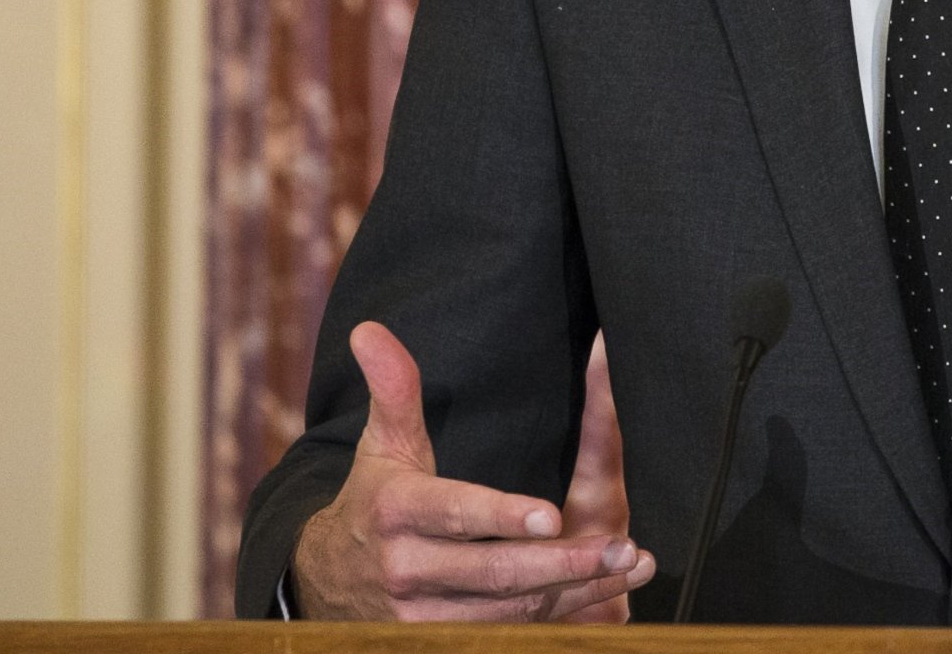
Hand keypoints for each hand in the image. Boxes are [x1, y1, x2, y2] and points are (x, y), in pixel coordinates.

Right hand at [290, 322, 659, 619]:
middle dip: (559, 562)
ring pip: (507, 610)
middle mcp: (406, 570)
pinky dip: (559, 617)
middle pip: (492, 572)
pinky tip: (604, 598)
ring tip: (625, 564)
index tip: (551, 515)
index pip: (454, 514)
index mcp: (395, 512)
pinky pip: (506, 634)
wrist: (325, 584)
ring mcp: (421, 617)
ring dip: (571, 591)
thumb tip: (371, 329)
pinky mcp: (436, 643)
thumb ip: (394, 389)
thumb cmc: (375, 502)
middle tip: (616, 545)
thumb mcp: (384, 447)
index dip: (501, 517)